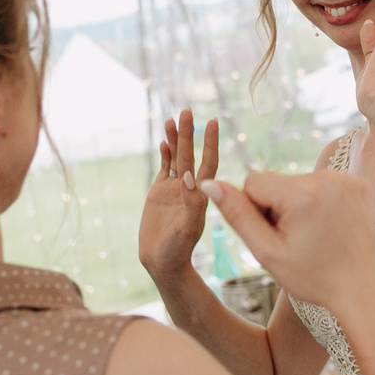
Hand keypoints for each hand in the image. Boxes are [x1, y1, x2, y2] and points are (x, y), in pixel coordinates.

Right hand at [139, 111, 218, 284]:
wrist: (161, 262)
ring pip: (177, 159)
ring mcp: (176, 190)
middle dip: (189, 134)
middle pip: (191, 156)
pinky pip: (165, 169)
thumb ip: (190, 205)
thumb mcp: (186, 229)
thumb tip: (191, 178)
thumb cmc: (177, 252)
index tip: (213, 123)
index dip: (210, 143)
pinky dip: (165, 155)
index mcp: (201, 196)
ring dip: (176, 140)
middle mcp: (191, 189)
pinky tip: (163, 141)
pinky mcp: (161, 193)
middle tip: (187, 111)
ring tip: (172, 119)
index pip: (208, 164)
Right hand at [205, 171, 374, 311]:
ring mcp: (346, 179)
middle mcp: (326, 178)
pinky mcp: (358, 183)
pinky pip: (321, 184)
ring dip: (297, 205)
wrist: (362, 290)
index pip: (253, 183)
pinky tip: (329, 227)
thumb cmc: (313, 277)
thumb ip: (237, 215)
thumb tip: (209, 183)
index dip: (256, 212)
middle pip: (276, 182)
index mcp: (302, 194)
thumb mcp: (267, 252)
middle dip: (278, 208)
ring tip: (314, 236)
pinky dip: (318, 202)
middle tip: (297, 241)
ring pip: (297, 183)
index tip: (276, 236)